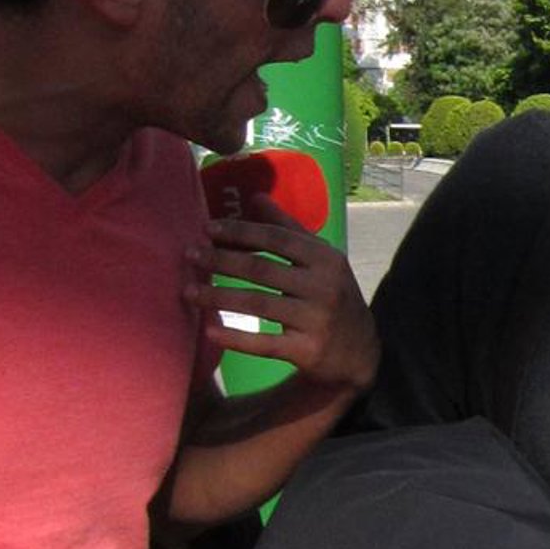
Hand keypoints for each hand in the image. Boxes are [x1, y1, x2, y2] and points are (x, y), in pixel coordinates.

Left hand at [191, 202, 379, 395]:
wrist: (361, 352)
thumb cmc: (333, 296)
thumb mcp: (321, 260)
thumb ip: (288, 229)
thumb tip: (255, 197)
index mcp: (325, 258)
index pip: (277, 239)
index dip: (240, 232)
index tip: (208, 229)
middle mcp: (323, 286)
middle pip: (262, 269)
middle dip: (221, 261)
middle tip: (190, 255)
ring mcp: (315, 320)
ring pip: (258, 304)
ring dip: (218, 297)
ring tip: (188, 292)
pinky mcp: (307, 350)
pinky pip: (264, 343)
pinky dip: (236, 337)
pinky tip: (210, 330)